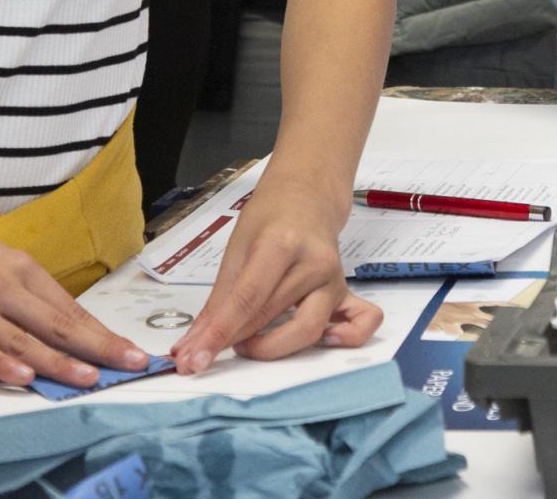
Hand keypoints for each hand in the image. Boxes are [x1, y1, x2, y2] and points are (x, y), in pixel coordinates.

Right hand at [0, 215, 148, 389]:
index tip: (131, 352)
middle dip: (97, 347)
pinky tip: (24, 376)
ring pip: (25, 337)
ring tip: (86, 379)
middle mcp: (7, 282)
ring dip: (57, 361)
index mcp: (23, 270)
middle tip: (127, 365)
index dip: (102, 334)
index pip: (71, 309)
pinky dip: (3, 362)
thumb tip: (68, 331)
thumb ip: (29, 298)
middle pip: (58, 322)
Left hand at [171, 172, 381, 373]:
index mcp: (281, 243)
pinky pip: (363, 321)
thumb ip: (219, 300)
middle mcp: (313, 262)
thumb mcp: (236, 249)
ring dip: (272, 347)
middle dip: (233, 341)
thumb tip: (194, 345)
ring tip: (248, 343)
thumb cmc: (269, 219)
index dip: (218, 333)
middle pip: (271, 315)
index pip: (247, 298)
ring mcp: (334, 279)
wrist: (308, 197)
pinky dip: (347, 338)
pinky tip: (322, 341)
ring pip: (308, 329)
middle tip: (208, 350)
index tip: (194, 360)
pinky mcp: (347, 291)